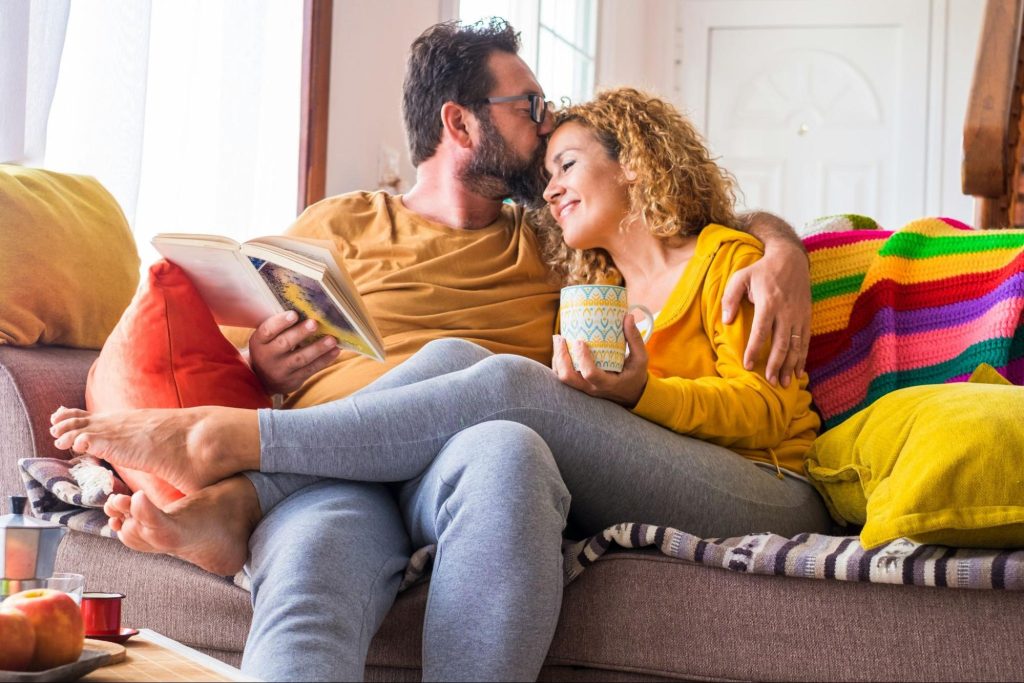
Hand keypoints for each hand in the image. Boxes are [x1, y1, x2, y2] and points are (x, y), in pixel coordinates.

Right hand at [248, 311, 341, 394]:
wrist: (263, 379)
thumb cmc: (270, 349)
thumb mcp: (267, 338)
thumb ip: (281, 327)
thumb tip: (308, 309)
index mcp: (259, 341)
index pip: (267, 330)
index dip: (280, 322)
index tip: (294, 314)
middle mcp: (267, 357)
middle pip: (284, 343)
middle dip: (300, 333)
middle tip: (314, 323)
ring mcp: (280, 370)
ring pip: (300, 359)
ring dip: (318, 348)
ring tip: (331, 339)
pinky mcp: (293, 381)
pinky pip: (310, 369)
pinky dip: (324, 360)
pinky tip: (335, 350)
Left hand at [552, 316, 648, 406]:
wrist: (631, 394)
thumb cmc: (635, 375)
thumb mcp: (640, 358)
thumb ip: (635, 338)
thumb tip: (628, 316)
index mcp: (608, 383)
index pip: (590, 374)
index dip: (583, 358)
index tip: (580, 341)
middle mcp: (592, 388)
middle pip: (568, 378)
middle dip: (561, 357)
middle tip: (560, 337)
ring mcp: (583, 389)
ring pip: (562, 378)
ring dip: (557, 359)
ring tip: (558, 339)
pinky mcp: (579, 386)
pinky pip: (564, 377)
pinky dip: (558, 363)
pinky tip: (559, 348)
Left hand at [721, 247, 810, 387]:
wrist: (791, 259)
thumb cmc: (761, 270)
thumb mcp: (740, 277)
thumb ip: (730, 298)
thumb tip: (726, 321)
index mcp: (769, 303)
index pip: (761, 332)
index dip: (753, 350)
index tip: (747, 366)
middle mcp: (786, 311)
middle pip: (781, 344)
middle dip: (775, 365)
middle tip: (769, 381)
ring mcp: (798, 315)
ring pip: (796, 346)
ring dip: (790, 366)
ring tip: (783, 383)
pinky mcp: (806, 317)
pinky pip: (805, 341)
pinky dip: (802, 358)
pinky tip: (798, 372)